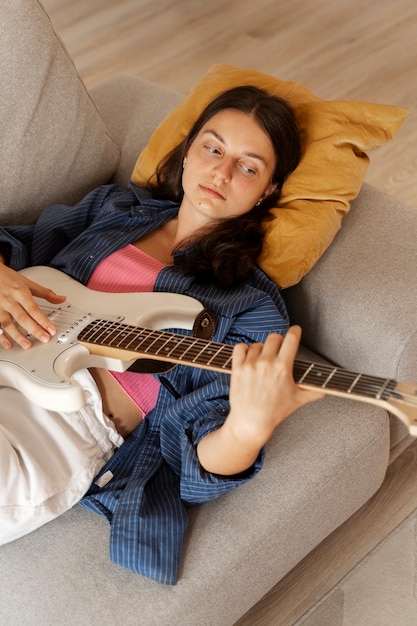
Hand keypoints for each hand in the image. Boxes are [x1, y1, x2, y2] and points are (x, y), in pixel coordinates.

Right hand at [0, 264, 65, 349]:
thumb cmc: (7, 278)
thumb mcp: (28, 282)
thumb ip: (45, 293)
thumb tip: (61, 299)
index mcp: (20, 292)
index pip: (34, 309)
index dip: (43, 321)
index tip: (51, 330)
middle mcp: (9, 300)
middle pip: (22, 317)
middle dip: (34, 330)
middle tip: (44, 339)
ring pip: (8, 323)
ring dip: (17, 336)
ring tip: (27, 345)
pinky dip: (1, 337)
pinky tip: (7, 344)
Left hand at [228, 326, 323, 442]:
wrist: (251, 421)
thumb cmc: (274, 412)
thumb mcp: (298, 400)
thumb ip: (314, 391)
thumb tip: (326, 388)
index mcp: (283, 368)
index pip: (291, 339)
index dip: (295, 331)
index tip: (295, 330)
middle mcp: (266, 363)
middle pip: (274, 337)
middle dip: (278, 342)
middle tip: (279, 350)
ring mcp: (251, 365)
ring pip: (257, 344)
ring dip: (262, 350)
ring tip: (263, 361)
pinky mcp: (238, 368)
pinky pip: (240, 348)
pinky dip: (244, 350)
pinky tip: (249, 357)